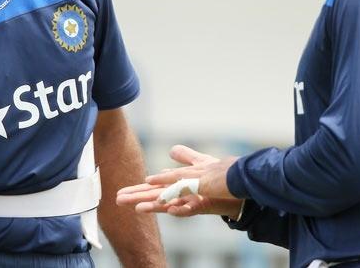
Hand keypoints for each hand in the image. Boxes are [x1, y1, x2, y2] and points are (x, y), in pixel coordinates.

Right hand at [116, 145, 241, 218]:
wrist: (240, 190)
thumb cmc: (221, 181)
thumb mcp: (200, 163)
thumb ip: (186, 157)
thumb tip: (170, 151)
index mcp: (179, 187)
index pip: (154, 188)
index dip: (138, 189)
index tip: (120, 193)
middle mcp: (182, 196)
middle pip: (156, 197)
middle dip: (138, 198)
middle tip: (119, 200)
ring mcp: (192, 202)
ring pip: (169, 204)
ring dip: (154, 206)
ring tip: (137, 207)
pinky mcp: (204, 206)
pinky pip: (190, 209)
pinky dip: (181, 209)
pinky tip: (170, 208)